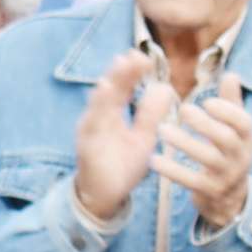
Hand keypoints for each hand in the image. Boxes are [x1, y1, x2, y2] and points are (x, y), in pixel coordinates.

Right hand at [73, 51, 175, 222]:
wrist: (104, 196)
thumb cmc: (122, 165)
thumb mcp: (143, 139)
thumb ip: (150, 115)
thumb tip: (165, 87)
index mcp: (112, 113)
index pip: (122, 88)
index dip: (131, 72)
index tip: (143, 56)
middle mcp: (98, 117)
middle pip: (109, 89)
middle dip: (121, 72)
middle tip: (135, 54)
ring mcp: (90, 129)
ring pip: (99, 102)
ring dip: (110, 83)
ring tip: (120, 66)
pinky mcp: (87, 144)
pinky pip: (92, 123)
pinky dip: (97, 107)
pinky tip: (104, 92)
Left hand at [154, 74, 251, 231]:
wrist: (230, 197)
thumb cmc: (227, 151)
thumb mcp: (234, 129)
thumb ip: (231, 103)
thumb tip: (231, 74)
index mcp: (246, 138)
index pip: (244, 123)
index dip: (227, 112)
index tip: (207, 102)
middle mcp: (240, 157)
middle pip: (226, 140)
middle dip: (205, 125)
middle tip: (182, 110)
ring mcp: (226, 176)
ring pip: (208, 160)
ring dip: (185, 144)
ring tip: (162, 130)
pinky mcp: (210, 191)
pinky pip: (191, 181)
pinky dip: (173, 170)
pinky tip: (154, 159)